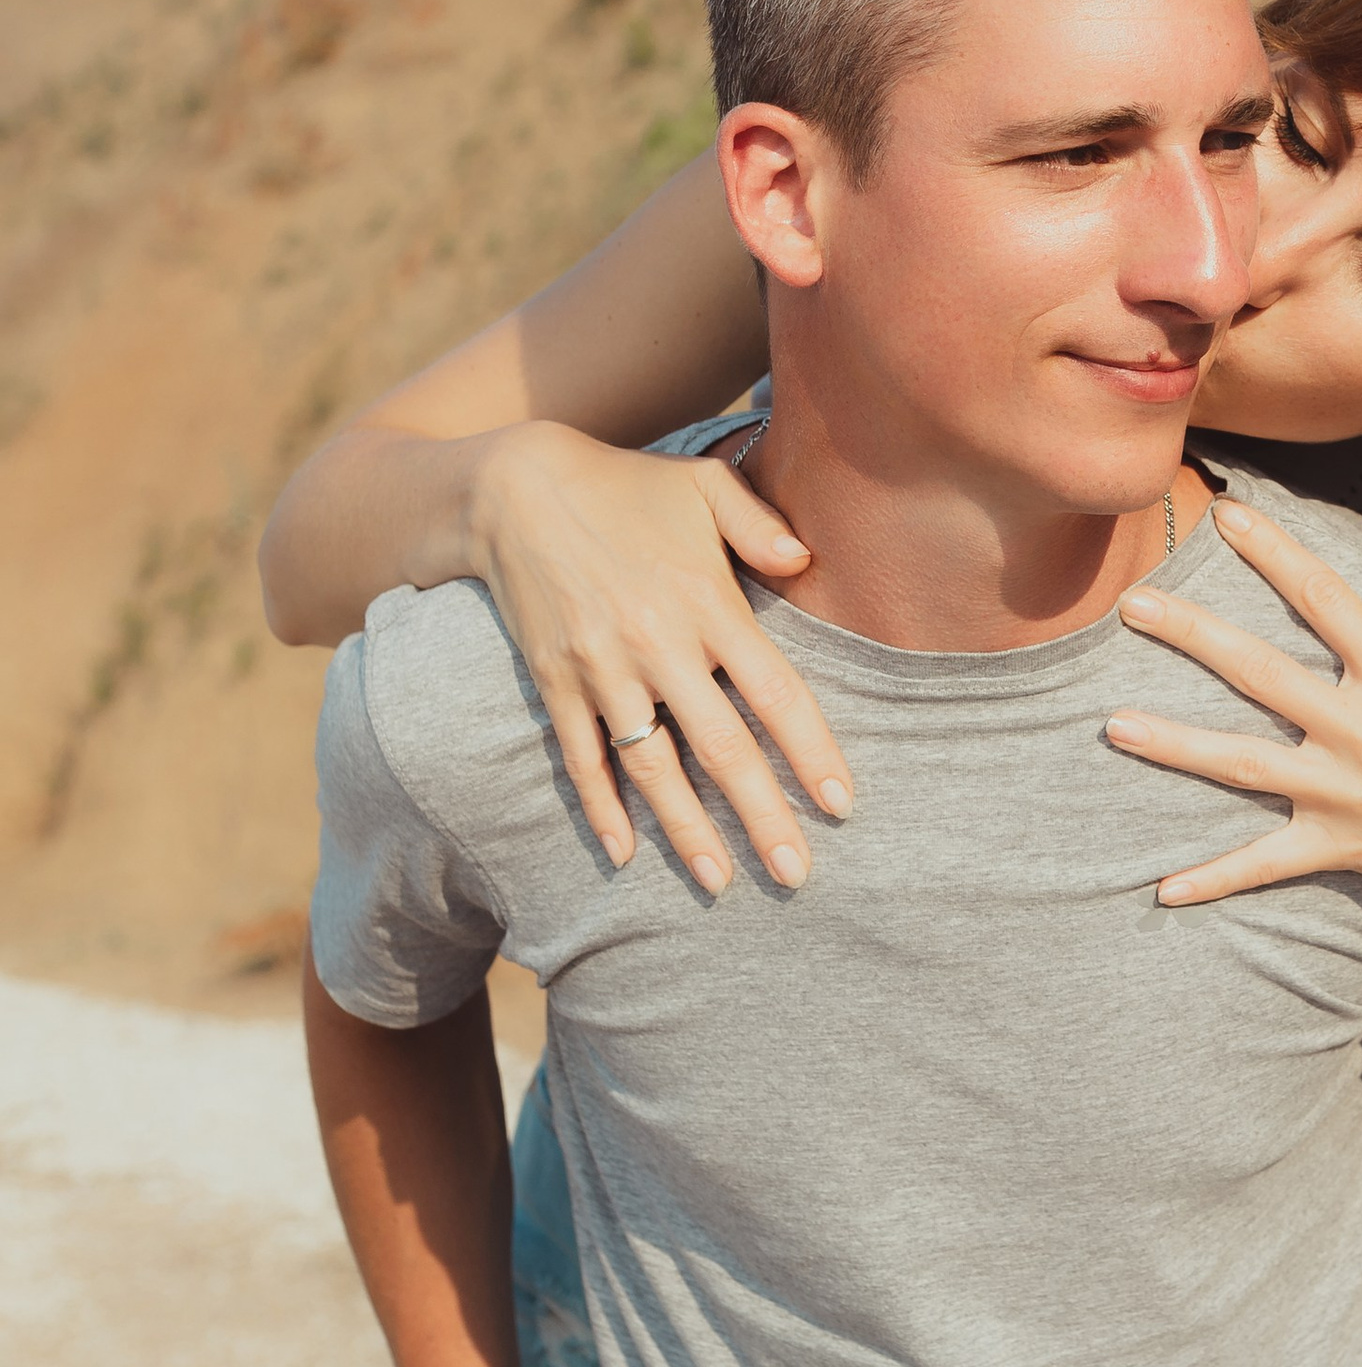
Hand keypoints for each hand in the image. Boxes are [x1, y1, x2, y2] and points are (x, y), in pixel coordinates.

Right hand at [468, 423, 851, 894]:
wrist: (514, 487)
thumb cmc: (628, 487)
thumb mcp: (704, 484)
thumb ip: (761, 524)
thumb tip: (809, 560)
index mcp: (708, 602)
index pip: (774, 694)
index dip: (810, 754)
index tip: (841, 805)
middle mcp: (658, 646)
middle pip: (721, 748)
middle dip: (761, 817)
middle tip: (796, 875)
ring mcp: (601, 670)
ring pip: (652, 767)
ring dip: (685, 831)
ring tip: (719, 883)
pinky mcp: (554, 682)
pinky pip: (581, 758)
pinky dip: (601, 809)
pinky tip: (623, 855)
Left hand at [1106, 495, 1361, 949]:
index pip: (1322, 595)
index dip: (1272, 550)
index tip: (1227, 515)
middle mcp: (1359, 729)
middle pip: (1255, 669)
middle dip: (1189, 632)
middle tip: (1129, 602)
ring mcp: (1342, 793)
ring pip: (1238, 762)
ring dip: (1172, 743)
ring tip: (1111, 725)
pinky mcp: (1341, 847)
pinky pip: (1266, 864)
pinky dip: (1215, 878)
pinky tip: (1163, 889)